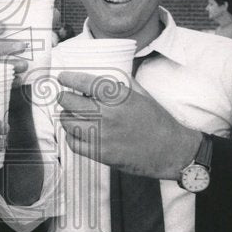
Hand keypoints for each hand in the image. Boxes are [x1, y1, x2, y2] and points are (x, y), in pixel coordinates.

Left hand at [57, 70, 200, 179]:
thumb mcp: (142, 95)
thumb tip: (103, 77)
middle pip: (70, 102)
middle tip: (64, 98)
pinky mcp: (101, 153)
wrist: (169, 149)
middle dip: (64, 98)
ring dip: (66, 117)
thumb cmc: (157, 121)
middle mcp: (107, 114)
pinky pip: (74, 143)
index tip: (62, 78)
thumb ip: (122, 84)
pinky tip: (76, 133)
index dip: (68, 79)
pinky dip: (71, 136)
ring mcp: (103, 135)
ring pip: (68, 123)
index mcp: (118, 96)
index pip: (83, 83)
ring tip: (70, 115)